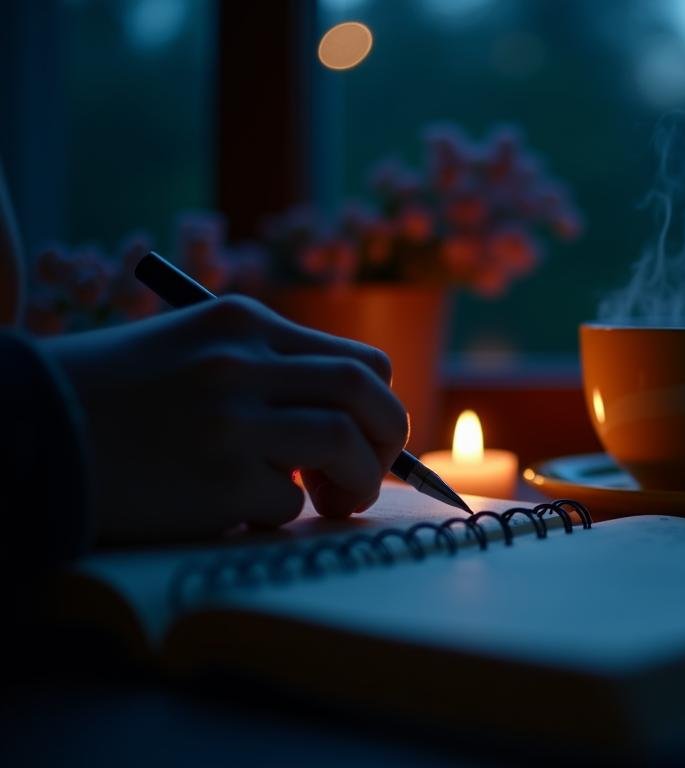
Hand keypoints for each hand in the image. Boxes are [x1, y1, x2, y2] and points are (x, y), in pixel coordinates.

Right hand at [42, 296, 408, 542]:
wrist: (29, 431)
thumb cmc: (116, 395)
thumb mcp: (193, 348)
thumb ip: (268, 369)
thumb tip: (349, 420)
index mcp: (241, 322)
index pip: (357, 358)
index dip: (378, 402)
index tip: (368, 433)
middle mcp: (241, 363)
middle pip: (367, 392)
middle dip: (388, 439)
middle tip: (370, 469)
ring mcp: (230, 421)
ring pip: (343, 445)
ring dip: (354, 482)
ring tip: (332, 499)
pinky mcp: (215, 482)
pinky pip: (284, 504)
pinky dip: (279, 514)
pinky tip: (240, 509)